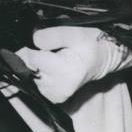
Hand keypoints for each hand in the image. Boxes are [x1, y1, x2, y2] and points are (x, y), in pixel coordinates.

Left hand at [15, 26, 131, 103]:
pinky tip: (51, 68)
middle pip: (29, 68)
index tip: (43, 43)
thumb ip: (53, 35)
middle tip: (51, 52)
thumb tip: (33, 40)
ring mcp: (56, 96)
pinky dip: (39, 75)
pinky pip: (35, 84)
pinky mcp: (54, 98)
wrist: (102, 61)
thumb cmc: (90, 45)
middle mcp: (60, 88)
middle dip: (33, 57)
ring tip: (53, 59)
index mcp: (65, 72)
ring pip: (30, 76)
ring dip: (36, 66)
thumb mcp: (75, 33)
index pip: (32, 58)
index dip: (32, 47)